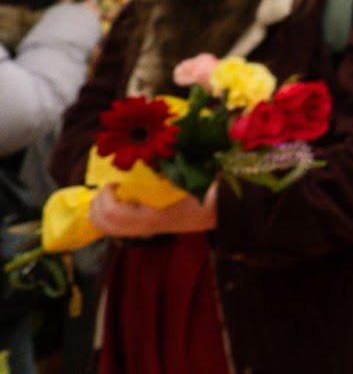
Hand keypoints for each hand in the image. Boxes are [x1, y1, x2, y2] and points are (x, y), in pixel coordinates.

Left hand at [90, 183, 217, 237]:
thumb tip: (127, 166)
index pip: (113, 212)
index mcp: (150, 216)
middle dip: (97, 204)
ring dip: (98, 212)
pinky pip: (114, 229)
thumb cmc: (196, 191)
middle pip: (104, 223)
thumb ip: (150, 175)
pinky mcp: (142, 231)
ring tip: (106, 196)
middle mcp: (143, 227)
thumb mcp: (175, 179)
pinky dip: (105, 218)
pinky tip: (113, 204)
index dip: (106, 195)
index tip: (113, 181)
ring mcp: (142, 231)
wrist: (211, 210)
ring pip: (106, 229)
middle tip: (105, 188)